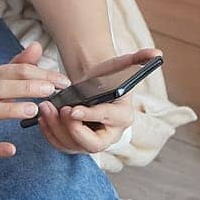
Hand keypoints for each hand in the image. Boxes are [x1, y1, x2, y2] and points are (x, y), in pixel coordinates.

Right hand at [0, 41, 71, 157]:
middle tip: (51, 90)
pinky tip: (12, 149)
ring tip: (33, 111)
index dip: (41, 74)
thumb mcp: (0, 80)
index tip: (63, 81)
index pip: (16, 71)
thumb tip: (37, 46)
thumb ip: (19, 65)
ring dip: (10, 110)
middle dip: (26, 87)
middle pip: (0, 87)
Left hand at [37, 47, 159, 155]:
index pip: (108, 120)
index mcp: (123, 117)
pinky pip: (60, 145)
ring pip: (72, 146)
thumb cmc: (108, 76)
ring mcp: (91, 142)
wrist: (94, 85)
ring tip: (46, 108)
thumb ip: (139, 58)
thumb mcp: (122, 65)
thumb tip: (156, 53)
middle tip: (60, 110)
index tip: (72, 109)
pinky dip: (49, 133)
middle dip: (72, 129)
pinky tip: (42, 117)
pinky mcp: (75, 144)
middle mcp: (110, 135)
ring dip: (56, 129)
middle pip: (91, 144)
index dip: (90, 116)